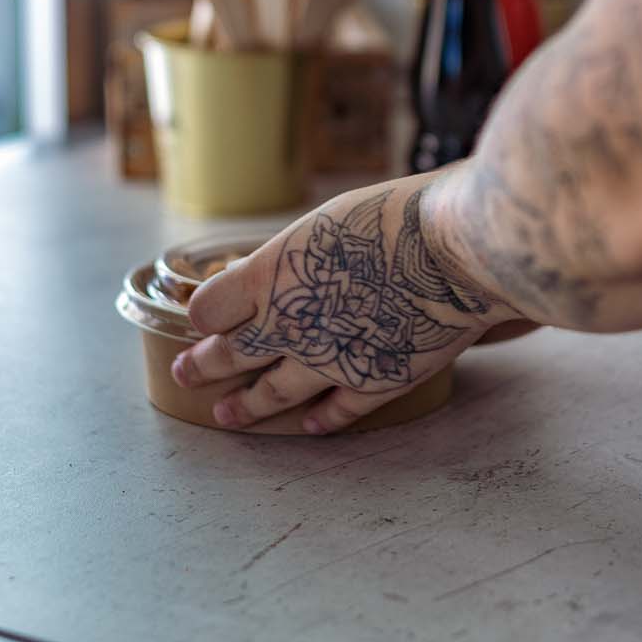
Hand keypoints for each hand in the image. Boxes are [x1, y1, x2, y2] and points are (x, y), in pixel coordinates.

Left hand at [171, 175, 504, 433]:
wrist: (455, 252)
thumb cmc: (397, 217)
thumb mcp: (327, 219)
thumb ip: (295, 256)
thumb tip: (275, 272)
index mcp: (270, 277)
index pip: (209, 308)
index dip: (202, 314)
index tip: (202, 316)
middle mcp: (288, 326)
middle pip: (229, 355)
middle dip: (203, 366)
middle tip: (186, 373)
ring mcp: (328, 361)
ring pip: (272, 393)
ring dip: (246, 406)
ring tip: (226, 416)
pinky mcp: (373, 382)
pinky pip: (337, 410)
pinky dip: (320, 419)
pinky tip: (310, 424)